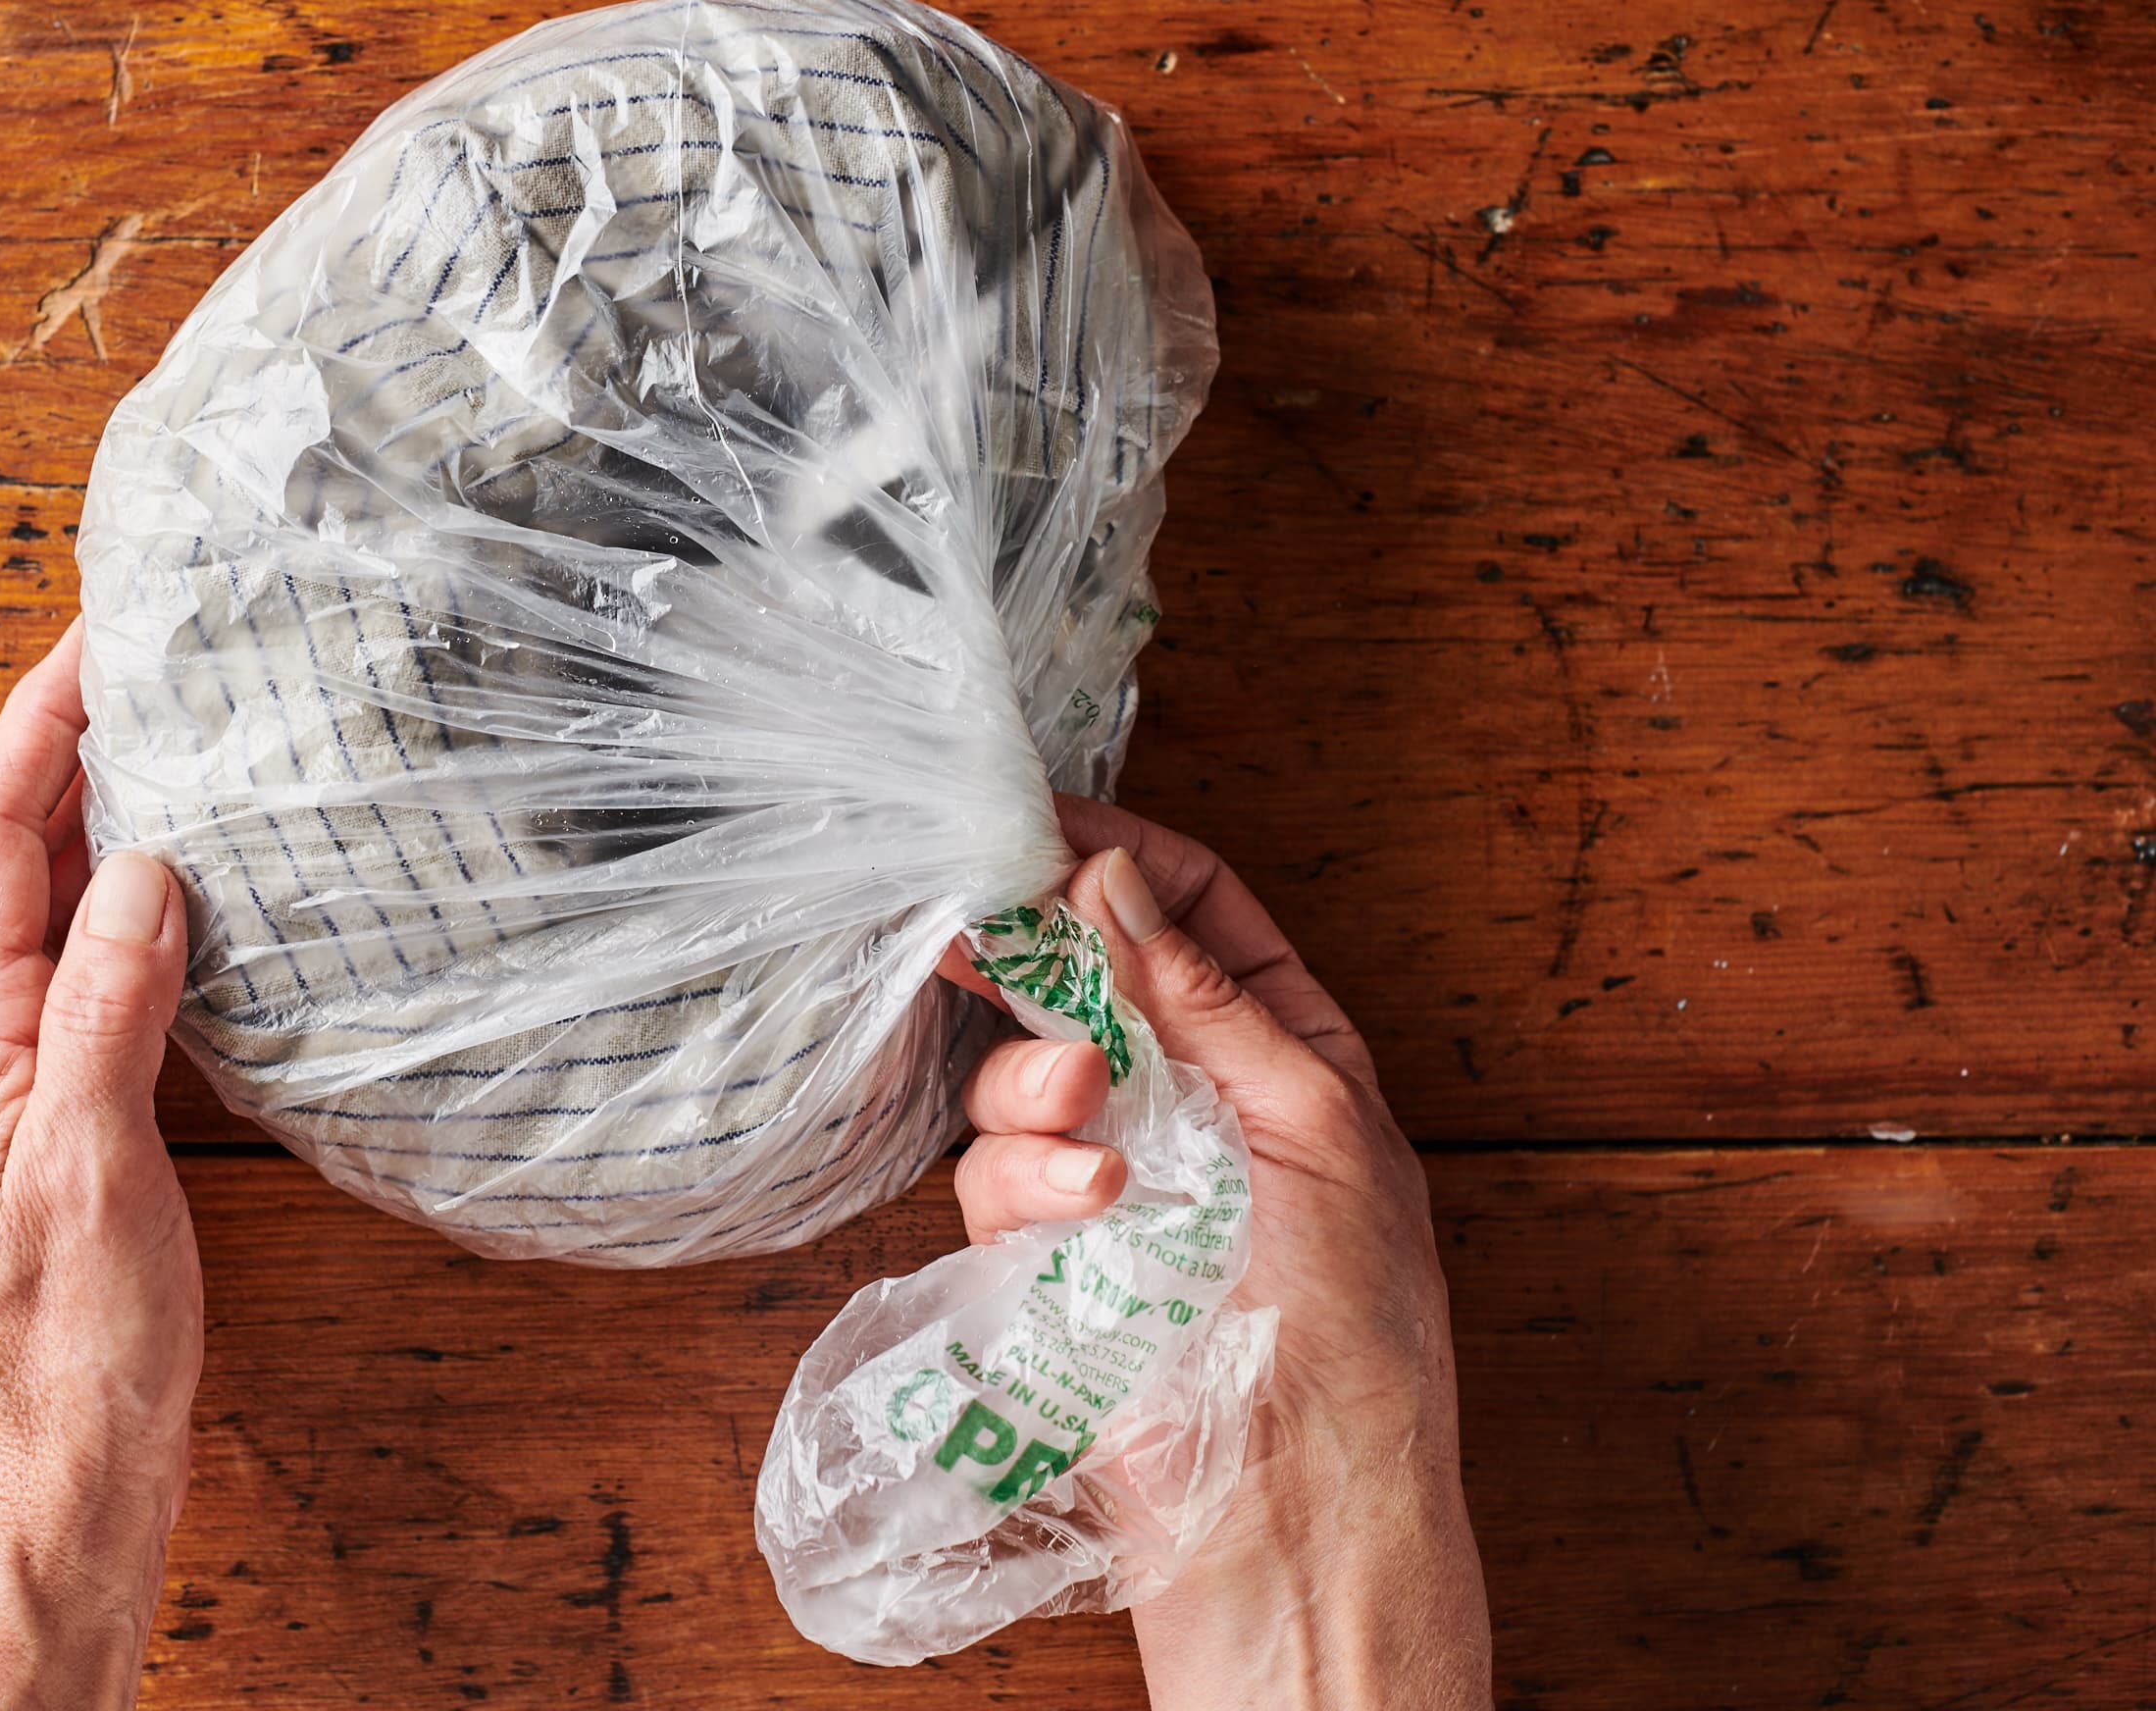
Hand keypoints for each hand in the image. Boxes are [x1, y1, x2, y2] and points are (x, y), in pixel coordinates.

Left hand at [0, 622, 202, 1710]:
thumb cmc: (67, 1358)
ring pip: (55, 920)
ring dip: (102, 823)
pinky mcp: (75, 1136)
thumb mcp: (91, 1171)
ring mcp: (25, 1094)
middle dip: (68, 748)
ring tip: (176, 747)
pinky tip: (198, 910)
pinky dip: (142, 918)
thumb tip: (141, 867)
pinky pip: (100, 985)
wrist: (64, 1496)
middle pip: (13, 863)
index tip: (95, 635)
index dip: (37, 727)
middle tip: (146, 662)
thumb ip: (107, 1011)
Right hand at [944, 796, 1489, 1707]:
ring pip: (1025, 1073)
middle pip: (1088, 979)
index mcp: (1288, 1052)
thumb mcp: (1319, 1126)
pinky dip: (1028, 1176)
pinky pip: (999, 1173)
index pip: (1196, 912)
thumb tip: (1114, 883)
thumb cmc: (1354, 1326)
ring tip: (1085, 1117)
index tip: (1043, 821)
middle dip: (1037, 953)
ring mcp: (1118, 1177)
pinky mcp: (1049, 1254)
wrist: (1291, 1508)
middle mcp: (1196, 1101)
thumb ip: (1209, 1001)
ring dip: (1040, 1077)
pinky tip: (1084, 1208)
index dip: (1124, 858)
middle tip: (976, 926)